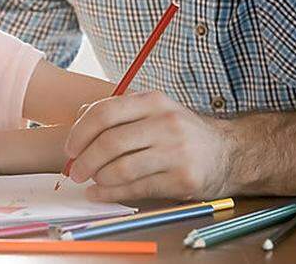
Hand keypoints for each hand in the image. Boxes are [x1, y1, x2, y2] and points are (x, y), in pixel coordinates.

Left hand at [64, 91, 233, 201]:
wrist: (226, 153)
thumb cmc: (180, 132)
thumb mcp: (154, 110)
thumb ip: (119, 111)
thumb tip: (79, 118)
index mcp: (153, 102)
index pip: (105, 112)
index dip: (80, 132)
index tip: (69, 148)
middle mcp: (165, 123)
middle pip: (110, 143)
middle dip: (84, 160)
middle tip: (74, 171)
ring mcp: (176, 152)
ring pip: (121, 168)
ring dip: (98, 179)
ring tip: (90, 181)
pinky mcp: (182, 179)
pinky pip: (136, 189)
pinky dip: (111, 194)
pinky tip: (100, 193)